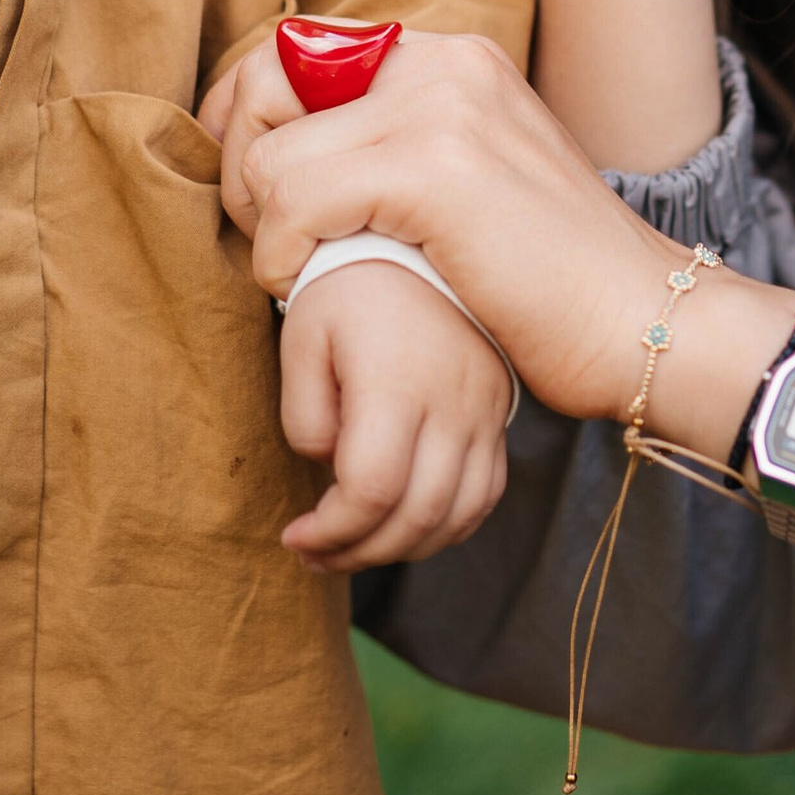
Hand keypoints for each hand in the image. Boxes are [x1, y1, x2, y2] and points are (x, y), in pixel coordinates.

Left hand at [218, 26, 789, 433]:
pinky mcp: (434, 168)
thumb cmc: (546, 279)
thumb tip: (282, 145)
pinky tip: (305, 287)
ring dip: (260, 224)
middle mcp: (446, 61)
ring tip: (294, 270)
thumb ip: (390, 145)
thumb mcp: (466, 182)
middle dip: (238, 162)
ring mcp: (444, 107)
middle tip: (262, 235)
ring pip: (273, 152)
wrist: (642, 323)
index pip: (297, 46)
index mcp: (452, 57)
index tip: (248, 188)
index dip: (246, 114)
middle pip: (268, 78)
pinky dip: (279, 255)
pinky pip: (295, 200)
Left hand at [275, 259, 512, 570]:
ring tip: (356, 546)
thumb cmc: (346, 287)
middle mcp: (453, 401)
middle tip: (316, 553)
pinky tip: (406, 525)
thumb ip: (306, 416)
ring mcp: (484, 409)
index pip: (372, 491)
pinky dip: (448, 525)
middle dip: (360, 552)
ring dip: (405, 548)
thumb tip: (332, 467)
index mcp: (397, 381)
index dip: (331, 531)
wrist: (413, 240)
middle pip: (417, 515)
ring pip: (458, 514)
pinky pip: (486, 492)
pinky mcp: (499, 411)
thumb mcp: (302, 337)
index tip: (294, 534)